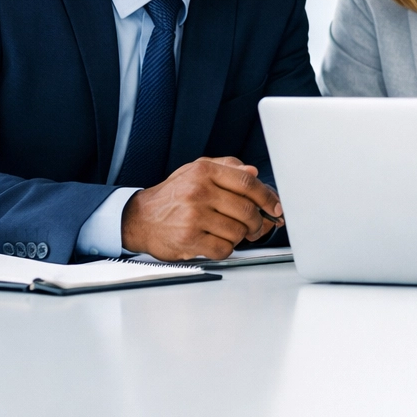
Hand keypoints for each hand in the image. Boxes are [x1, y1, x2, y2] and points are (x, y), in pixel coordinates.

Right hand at [120, 156, 283, 260]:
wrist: (139, 218)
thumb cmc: (173, 195)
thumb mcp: (196, 171)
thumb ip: (227, 167)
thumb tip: (254, 172)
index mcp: (204, 171)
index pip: (247, 182)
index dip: (268, 197)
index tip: (276, 207)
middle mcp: (199, 191)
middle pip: (247, 209)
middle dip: (257, 222)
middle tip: (256, 226)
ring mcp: (193, 216)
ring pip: (238, 231)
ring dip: (240, 236)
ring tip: (230, 232)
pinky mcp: (189, 239)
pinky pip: (224, 249)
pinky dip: (226, 249)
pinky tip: (217, 242)